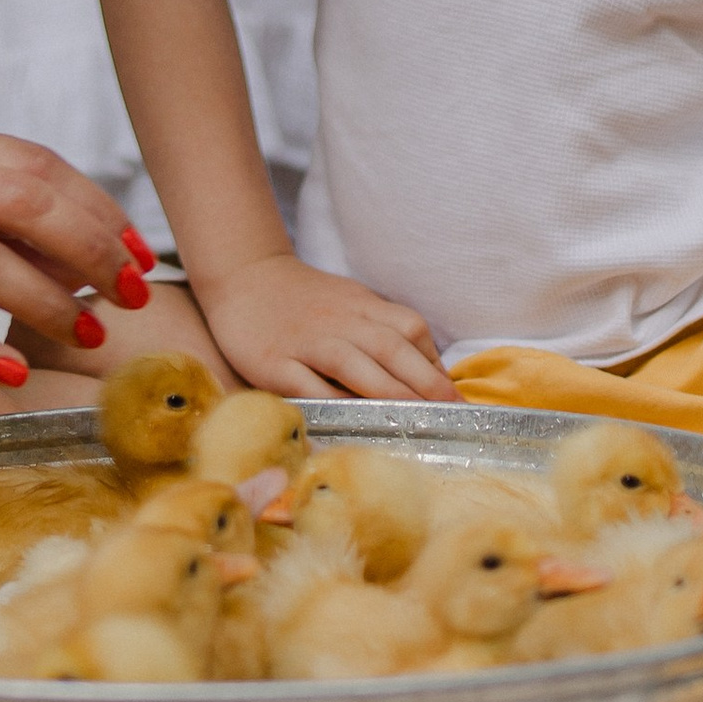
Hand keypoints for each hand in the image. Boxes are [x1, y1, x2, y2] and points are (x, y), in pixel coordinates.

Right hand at [206, 254, 458, 402]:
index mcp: (363, 306)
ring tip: (413, 423)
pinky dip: (329, 404)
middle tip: (450, 415)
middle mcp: (339, 321)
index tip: (456, 399)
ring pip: (352, 364)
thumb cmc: (308, 300)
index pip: (410, 328)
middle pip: (389, 348)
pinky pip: (304, 385)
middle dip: (423, 383)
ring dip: (387, 394)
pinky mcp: (272, 361)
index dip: (435, 363)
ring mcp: (305, 341)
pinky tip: (349, 425)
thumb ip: (387, 331)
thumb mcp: (353, 302)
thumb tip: (432, 373)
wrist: (245, 277)